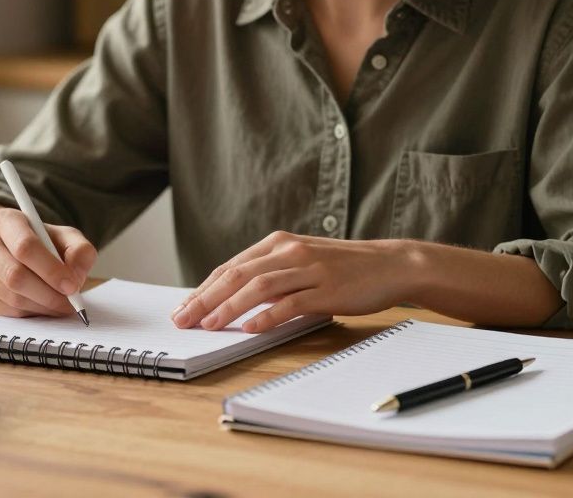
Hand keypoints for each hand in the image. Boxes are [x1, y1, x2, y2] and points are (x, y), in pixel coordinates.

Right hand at [0, 206, 96, 317]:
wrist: (11, 247)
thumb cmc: (42, 242)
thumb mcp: (65, 237)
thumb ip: (79, 251)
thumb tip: (75, 277)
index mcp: (6, 220)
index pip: (25, 247)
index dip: (50, 270)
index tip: (71, 286)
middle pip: (15, 275)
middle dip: (48, 294)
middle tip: (69, 303)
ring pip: (11, 297)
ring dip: (41, 306)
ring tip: (59, 304)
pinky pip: (5, 310)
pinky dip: (29, 312)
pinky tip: (41, 305)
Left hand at [170, 232, 417, 333]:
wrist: (389, 264)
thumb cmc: (342, 268)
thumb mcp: (300, 263)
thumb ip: (270, 276)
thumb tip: (233, 299)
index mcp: (277, 243)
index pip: (230, 267)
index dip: (203, 288)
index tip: (183, 307)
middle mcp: (289, 251)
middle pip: (237, 275)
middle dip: (205, 298)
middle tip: (183, 319)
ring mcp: (308, 268)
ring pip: (259, 286)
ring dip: (229, 307)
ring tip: (209, 325)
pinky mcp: (326, 288)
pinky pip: (291, 303)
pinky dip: (268, 316)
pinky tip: (250, 328)